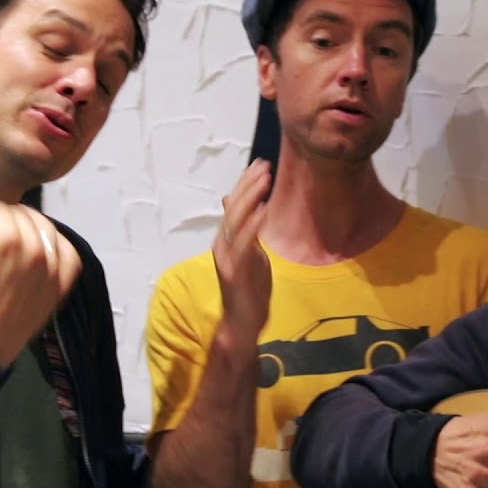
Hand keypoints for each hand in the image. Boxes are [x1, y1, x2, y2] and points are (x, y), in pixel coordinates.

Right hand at [0, 198, 82, 366]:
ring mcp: (53, 263)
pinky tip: (43, 254)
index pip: (0, 208)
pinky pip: (69, 249)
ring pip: (47, 227)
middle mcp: (35, 246)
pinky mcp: (64, 279)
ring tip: (16, 251)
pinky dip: (58, 247)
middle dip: (8, 224)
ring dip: (32, 232)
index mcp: (7, 238)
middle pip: (24, 215)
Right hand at [214, 159, 272, 337]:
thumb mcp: (249, 253)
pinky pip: (244, 242)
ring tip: (265, 179)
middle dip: (249, 184)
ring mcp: (226, 257)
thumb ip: (245, 229)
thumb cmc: (248, 288)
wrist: (243, 323)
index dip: (245, 183)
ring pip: (235, 220)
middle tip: (264, 165)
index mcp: (226, 239)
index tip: (259, 164)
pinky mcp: (234, 271)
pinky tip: (264, 208)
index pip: (233, 205)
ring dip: (251, 197)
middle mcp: (222, 244)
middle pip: (233, 208)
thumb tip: (239, 205)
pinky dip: (253, 223)